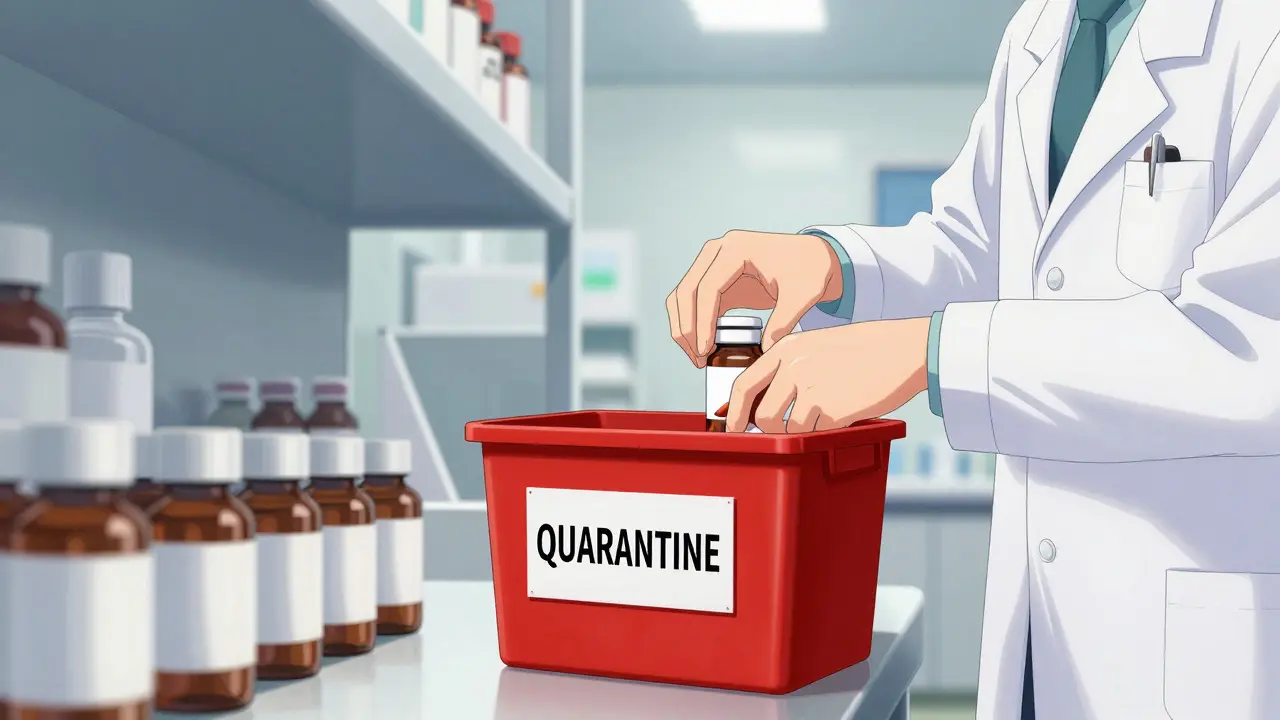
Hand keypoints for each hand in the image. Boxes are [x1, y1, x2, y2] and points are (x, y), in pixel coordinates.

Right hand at [666, 230, 841, 366]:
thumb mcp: (802, 296)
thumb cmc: (808, 270)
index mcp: (737, 248)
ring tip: (698, 358)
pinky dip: (691, 324)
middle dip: (687, 329)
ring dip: (683, 328)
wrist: (811, 258)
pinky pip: (691, 302)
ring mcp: (711, 263)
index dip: (703, 321)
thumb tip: (764, 351)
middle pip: (686, 291)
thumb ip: (783, 322)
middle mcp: (717, 251)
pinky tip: (702, 347)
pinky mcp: (713, 278)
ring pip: (682, 297)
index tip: (705, 349)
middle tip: (698, 359)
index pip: (708, 287)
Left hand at [726, 317, 931, 432]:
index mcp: (785, 349)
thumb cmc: (860, 352)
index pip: (744, 385)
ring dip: (799, 432)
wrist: (902, 350)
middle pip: (762, 417)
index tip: (731, 429)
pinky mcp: (834, 411)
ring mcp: (813, 390)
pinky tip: (841, 414)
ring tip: (822, 415)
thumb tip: (758, 406)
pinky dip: (824, 432)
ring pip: (787, 430)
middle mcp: (794, 368)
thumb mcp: (814, 348)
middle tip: (786, 429)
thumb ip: (786, 370)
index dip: (734, 414)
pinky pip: (815, 435)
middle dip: (770, 430)